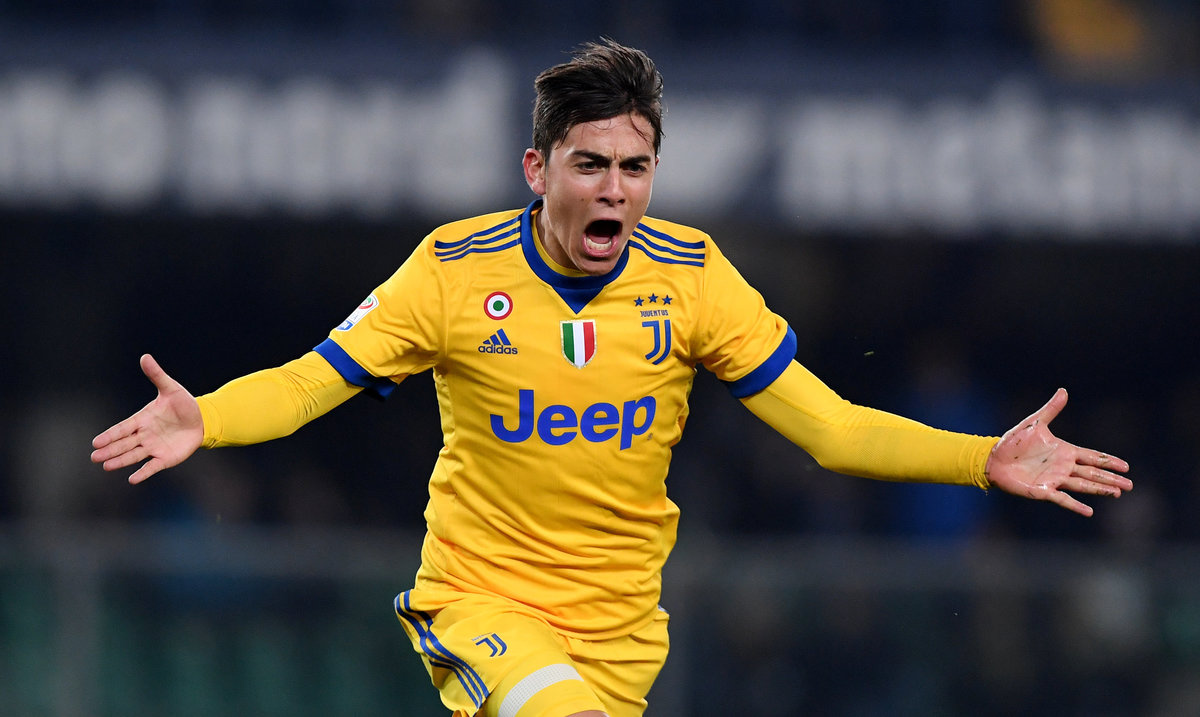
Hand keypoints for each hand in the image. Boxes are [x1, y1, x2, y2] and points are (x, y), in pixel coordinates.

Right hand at [91, 354, 203, 483]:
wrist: (202, 419)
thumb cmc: (183, 404)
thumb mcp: (170, 388)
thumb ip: (157, 375)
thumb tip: (145, 357)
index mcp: (142, 419)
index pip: (123, 428)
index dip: (110, 435)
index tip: (96, 441)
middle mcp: (145, 435)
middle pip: (124, 444)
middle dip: (110, 450)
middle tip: (94, 456)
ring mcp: (154, 447)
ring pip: (134, 455)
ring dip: (121, 461)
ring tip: (106, 466)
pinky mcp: (165, 458)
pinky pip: (152, 467)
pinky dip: (143, 473)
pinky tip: (132, 479)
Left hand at [986, 388, 1130, 516]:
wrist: (993, 459)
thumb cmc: (1013, 443)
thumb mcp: (1034, 423)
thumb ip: (1051, 409)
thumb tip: (1063, 390)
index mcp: (1064, 451)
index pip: (1091, 456)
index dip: (1108, 461)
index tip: (1126, 466)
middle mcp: (1063, 467)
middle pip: (1092, 473)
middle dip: (1111, 478)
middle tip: (1130, 485)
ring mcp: (1054, 480)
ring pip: (1083, 485)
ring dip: (1099, 489)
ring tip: (1117, 493)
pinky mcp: (1043, 491)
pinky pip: (1063, 499)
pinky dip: (1076, 505)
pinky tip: (1090, 512)